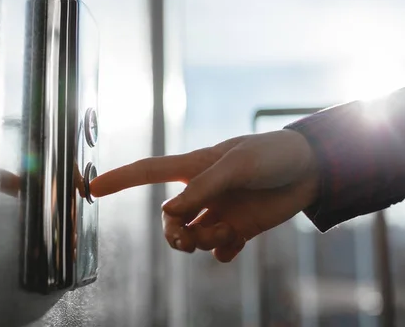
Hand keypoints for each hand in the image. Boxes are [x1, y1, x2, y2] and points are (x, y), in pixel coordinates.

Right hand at [90, 129, 319, 261]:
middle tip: (189, 237)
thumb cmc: (274, 154)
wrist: (313, 169)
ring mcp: (220, 211)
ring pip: (192, 238)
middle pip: (169, 220)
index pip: (149, 172)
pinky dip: (222, 251)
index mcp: (196, 167)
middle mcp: (203, 192)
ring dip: (202, 242)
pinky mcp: (240, 228)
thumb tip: (168, 214)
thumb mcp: (237, 164)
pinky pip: (218, 251)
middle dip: (174, 234)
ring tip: (227, 233)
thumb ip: (203, 188)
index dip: (118, 179)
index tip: (90, 187)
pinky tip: (238, 240)